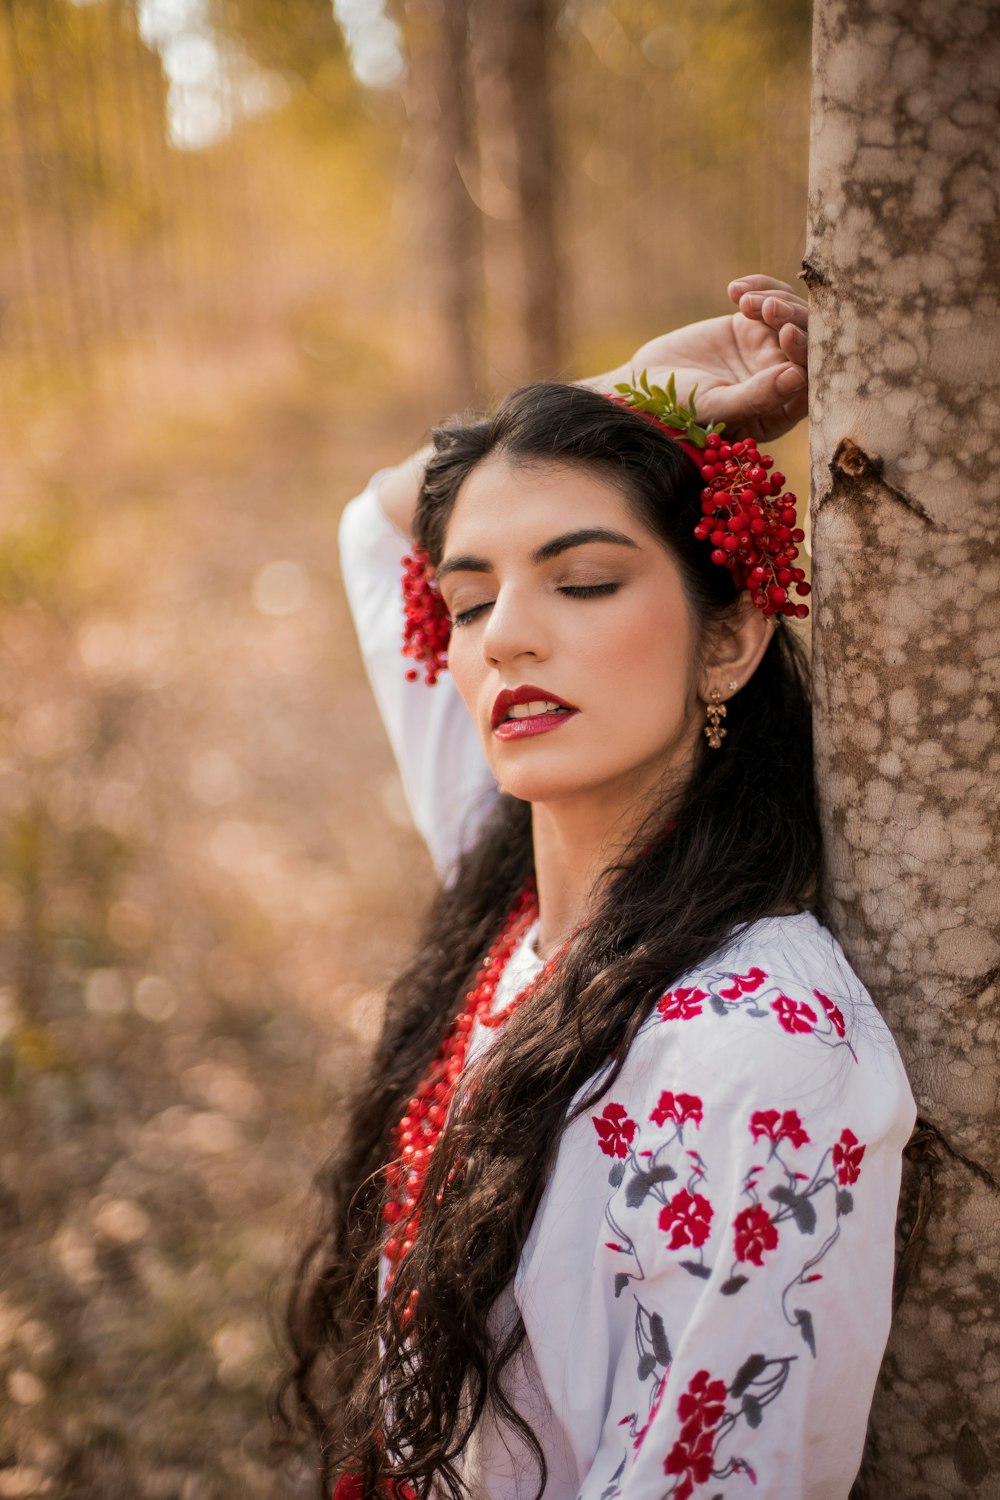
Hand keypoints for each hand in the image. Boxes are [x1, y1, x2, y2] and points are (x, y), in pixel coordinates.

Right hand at [582, 274, 807, 443]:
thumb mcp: (714, 407)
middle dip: (793, 319)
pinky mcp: (753, 325)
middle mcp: (783, 380)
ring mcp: (769, 351)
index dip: (806, 355)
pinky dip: (759, 287)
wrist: (643, 388)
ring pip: (793, 315)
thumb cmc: (676, 412)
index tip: (786, 334)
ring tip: (743, 300)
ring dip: (775, 300)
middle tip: (767, 307)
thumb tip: (798, 377)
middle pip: (809, 343)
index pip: (811, 382)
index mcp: (780, 412)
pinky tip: (734, 291)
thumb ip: (756, 397)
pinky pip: (771, 297)